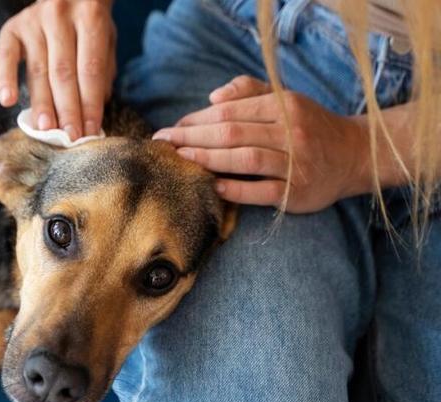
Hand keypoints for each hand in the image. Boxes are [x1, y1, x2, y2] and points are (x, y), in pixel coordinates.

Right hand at [0, 0, 115, 139]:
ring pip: (38, 70)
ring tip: (46, 129)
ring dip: (42, 103)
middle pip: (64, 72)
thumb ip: (102, 69)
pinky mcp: (12, 28)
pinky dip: (5, 79)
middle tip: (69, 137)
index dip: (90, 103)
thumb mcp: (105, 37)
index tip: (90, 131)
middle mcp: (60, 15)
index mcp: (91, 15)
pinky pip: (5, 57)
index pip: (90, 69)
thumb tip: (94, 111)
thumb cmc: (87, 21)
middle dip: (68, 109)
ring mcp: (33, 21)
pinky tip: (7, 101)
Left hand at [152, 75, 370, 212]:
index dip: (196, 120)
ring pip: (245, 160)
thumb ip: (248, 91)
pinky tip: (213, 186)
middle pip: (232, 133)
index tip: (172, 128)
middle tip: (164, 144)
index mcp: (284, 106)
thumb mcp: (285, 99)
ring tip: (181, 160)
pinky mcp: (298, 193)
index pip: (230, 112)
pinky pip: (262, 191)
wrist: (355, 155)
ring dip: (208, 159)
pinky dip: (236, 189)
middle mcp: (292, 132)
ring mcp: (297, 164)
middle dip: (192, 138)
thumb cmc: (308, 125)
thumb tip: (212, 98)